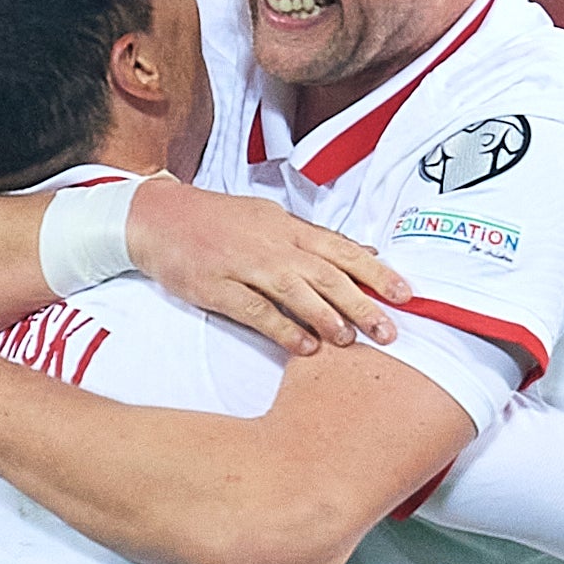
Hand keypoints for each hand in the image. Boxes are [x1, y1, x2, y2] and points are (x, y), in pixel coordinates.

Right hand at [129, 180, 403, 352]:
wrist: (158, 217)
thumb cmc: (217, 222)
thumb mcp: (271, 221)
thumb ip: (316, 240)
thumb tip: (365, 252)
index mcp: (288, 227)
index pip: (341, 249)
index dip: (375, 272)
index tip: (405, 293)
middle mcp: (272, 243)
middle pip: (326, 272)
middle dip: (361, 301)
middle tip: (389, 330)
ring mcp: (243, 264)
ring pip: (294, 288)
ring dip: (326, 315)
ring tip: (351, 339)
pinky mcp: (217, 286)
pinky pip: (255, 309)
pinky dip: (281, 328)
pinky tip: (304, 346)